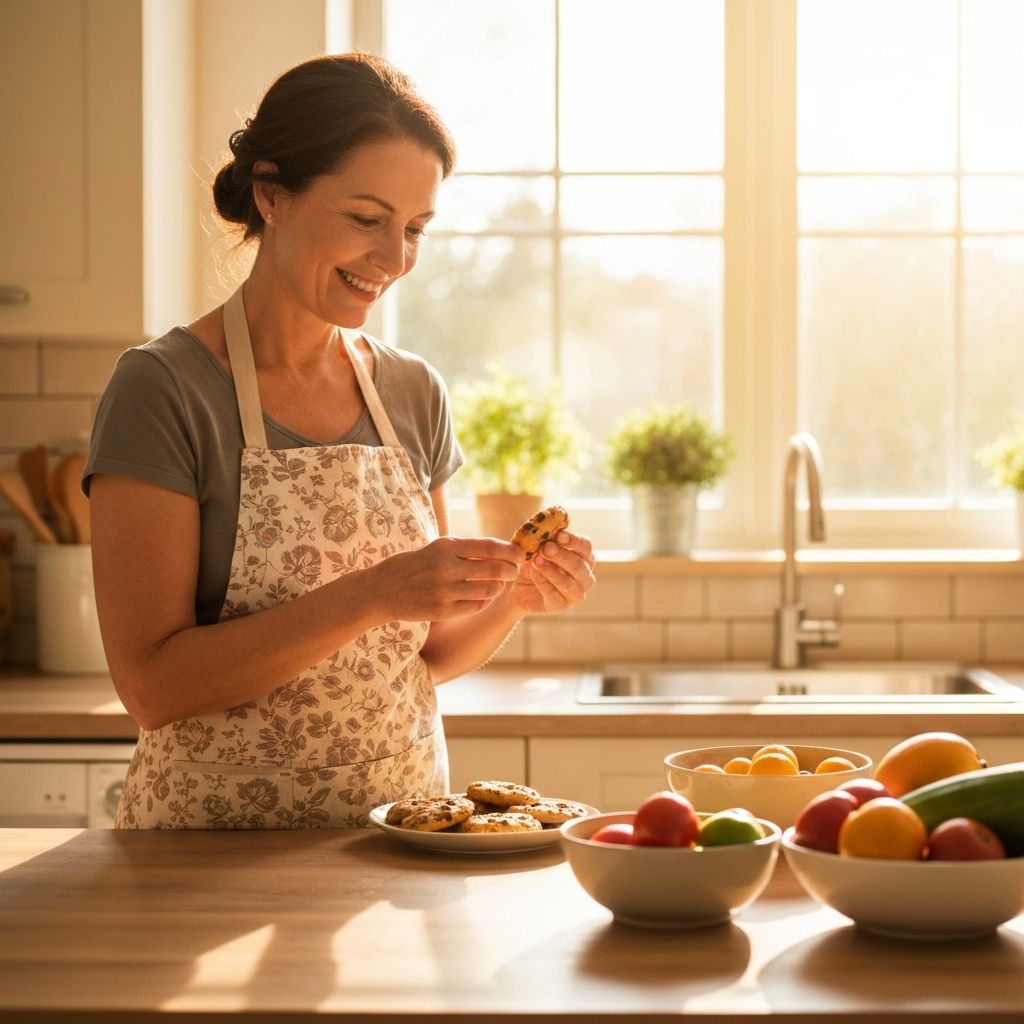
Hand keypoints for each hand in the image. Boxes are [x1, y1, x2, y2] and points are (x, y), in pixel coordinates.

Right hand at [369, 536, 523, 621]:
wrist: (382, 590)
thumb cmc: (415, 565)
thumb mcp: (437, 548)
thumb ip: (466, 550)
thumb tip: (503, 551)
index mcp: (446, 546)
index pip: (489, 547)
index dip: (511, 551)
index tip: (520, 555)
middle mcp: (446, 567)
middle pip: (495, 570)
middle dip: (511, 571)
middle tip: (515, 572)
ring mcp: (444, 591)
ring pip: (489, 590)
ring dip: (499, 587)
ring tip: (499, 584)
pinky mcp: (442, 611)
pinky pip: (476, 606)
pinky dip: (485, 601)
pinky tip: (483, 596)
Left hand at [509, 529, 595, 614]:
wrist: (519, 586)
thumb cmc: (534, 562)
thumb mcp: (537, 548)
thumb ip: (543, 540)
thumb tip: (542, 530)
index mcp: (584, 557)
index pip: (585, 546)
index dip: (574, 540)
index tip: (559, 535)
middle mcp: (585, 576)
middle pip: (579, 565)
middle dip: (561, 556)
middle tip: (545, 548)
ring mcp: (576, 593)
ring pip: (568, 582)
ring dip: (551, 570)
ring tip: (536, 560)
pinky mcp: (562, 606)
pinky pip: (554, 594)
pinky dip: (542, 581)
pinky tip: (532, 572)